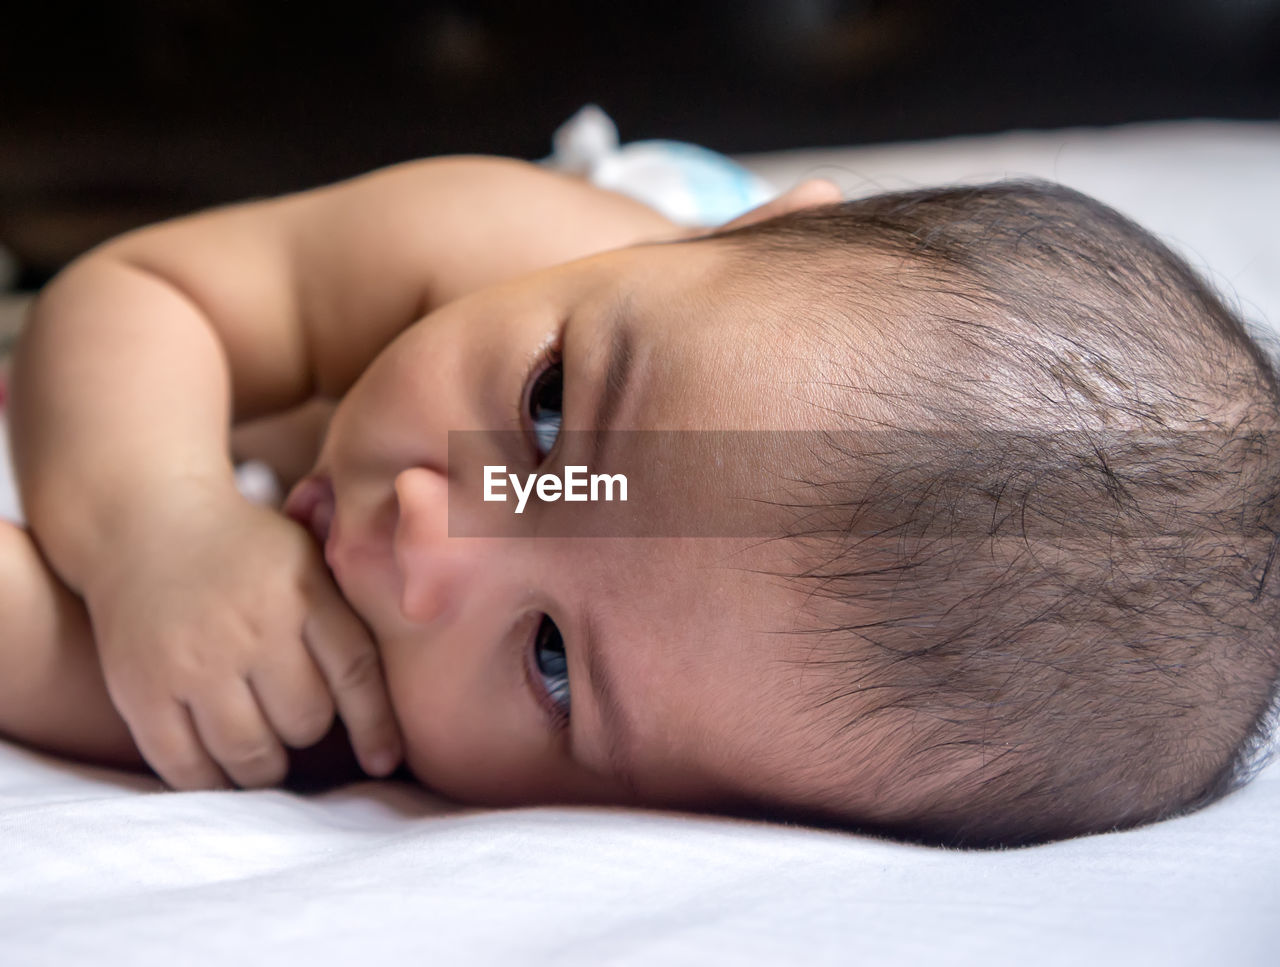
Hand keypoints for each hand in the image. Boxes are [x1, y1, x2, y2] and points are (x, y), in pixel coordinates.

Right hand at [83, 480, 401, 789]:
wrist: (146, 523)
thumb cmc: (247, 550)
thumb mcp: (308, 554)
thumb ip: (351, 604)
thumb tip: (423, 641)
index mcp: (302, 592)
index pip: (355, 673)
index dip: (376, 726)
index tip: (385, 761)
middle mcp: (252, 628)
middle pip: (305, 723)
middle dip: (307, 731)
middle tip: (295, 720)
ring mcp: (194, 662)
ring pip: (251, 754)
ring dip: (264, 766)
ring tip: (264, 752)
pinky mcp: (143, 690)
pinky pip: (186, 766)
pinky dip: (209, 780)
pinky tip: (219, 769)